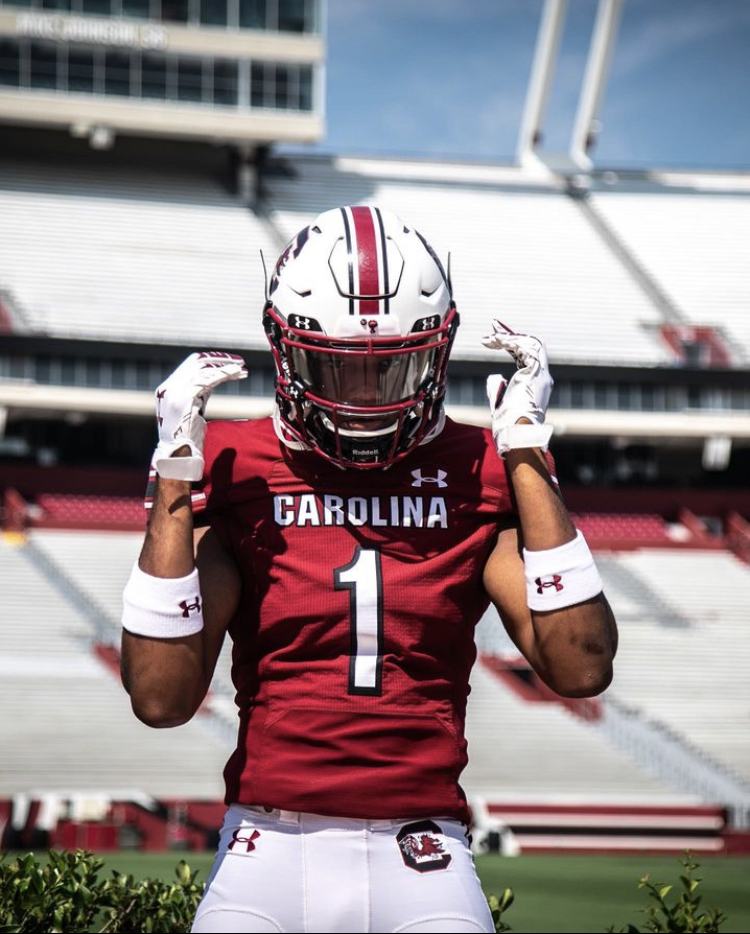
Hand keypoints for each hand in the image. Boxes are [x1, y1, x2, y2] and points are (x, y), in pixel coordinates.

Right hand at [153, 352, 246, 480]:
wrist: (178, 454)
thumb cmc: (188, 438)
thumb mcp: (193, 409)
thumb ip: (199, 393)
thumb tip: (213, 379)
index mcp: (167, 389)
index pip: (190, 365)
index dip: (211, 361)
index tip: (229, 363)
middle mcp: (169, 387)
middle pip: (196, 362)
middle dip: (220, 360)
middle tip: (240, 362)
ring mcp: (175, 391)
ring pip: (204, 370)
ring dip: (225, 367)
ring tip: (243, 370)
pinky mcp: (186, 396)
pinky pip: (208, 379)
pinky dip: (224, 374)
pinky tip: (237, 374)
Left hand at [481, 320, 553, 456]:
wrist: (516, 433)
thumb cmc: (508, 424)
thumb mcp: (500, 402)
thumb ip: (499, 388)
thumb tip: (497, 377)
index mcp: (534, 383)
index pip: (525, 356)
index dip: (511, 345)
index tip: (494, 338)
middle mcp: (542, 377)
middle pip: (531, 345)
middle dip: (511, 334)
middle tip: (493, 326)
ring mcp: (541, 374)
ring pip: (530, 344)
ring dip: (509, 337)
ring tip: (491, 337)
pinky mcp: (536, 372)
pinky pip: (526, 348)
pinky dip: (511, 341)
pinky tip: (496, 340)